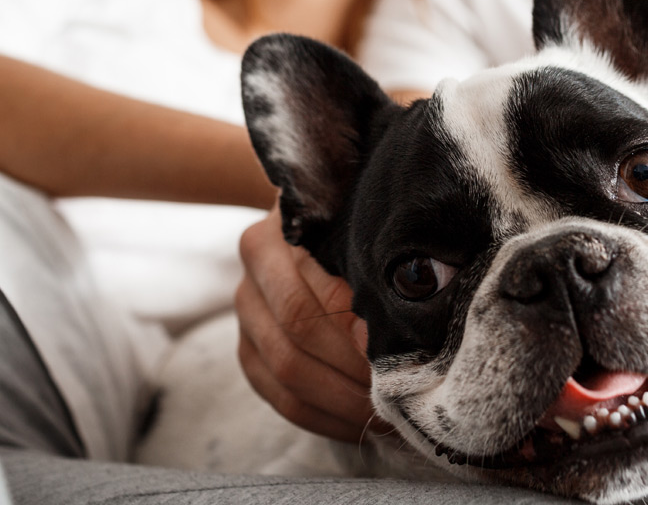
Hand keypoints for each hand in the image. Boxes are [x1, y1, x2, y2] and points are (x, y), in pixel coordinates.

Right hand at [235, 207, 379, 441]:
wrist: (326, 224)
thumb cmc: (358, 224)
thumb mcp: (366, 228)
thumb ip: (372, 265)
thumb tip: (376, 330)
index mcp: (276, 235)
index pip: (309, 295)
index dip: (353, 329)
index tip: (398, 352)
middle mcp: (253, 270)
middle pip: (298, 336)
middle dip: (354, 370)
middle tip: (401, 391)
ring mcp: (246, 312)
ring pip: (287, 373)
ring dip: (343, 401)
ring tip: (389, 413)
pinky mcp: (249, 350)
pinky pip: (282, 399)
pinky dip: (325, 418)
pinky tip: (360, 423)